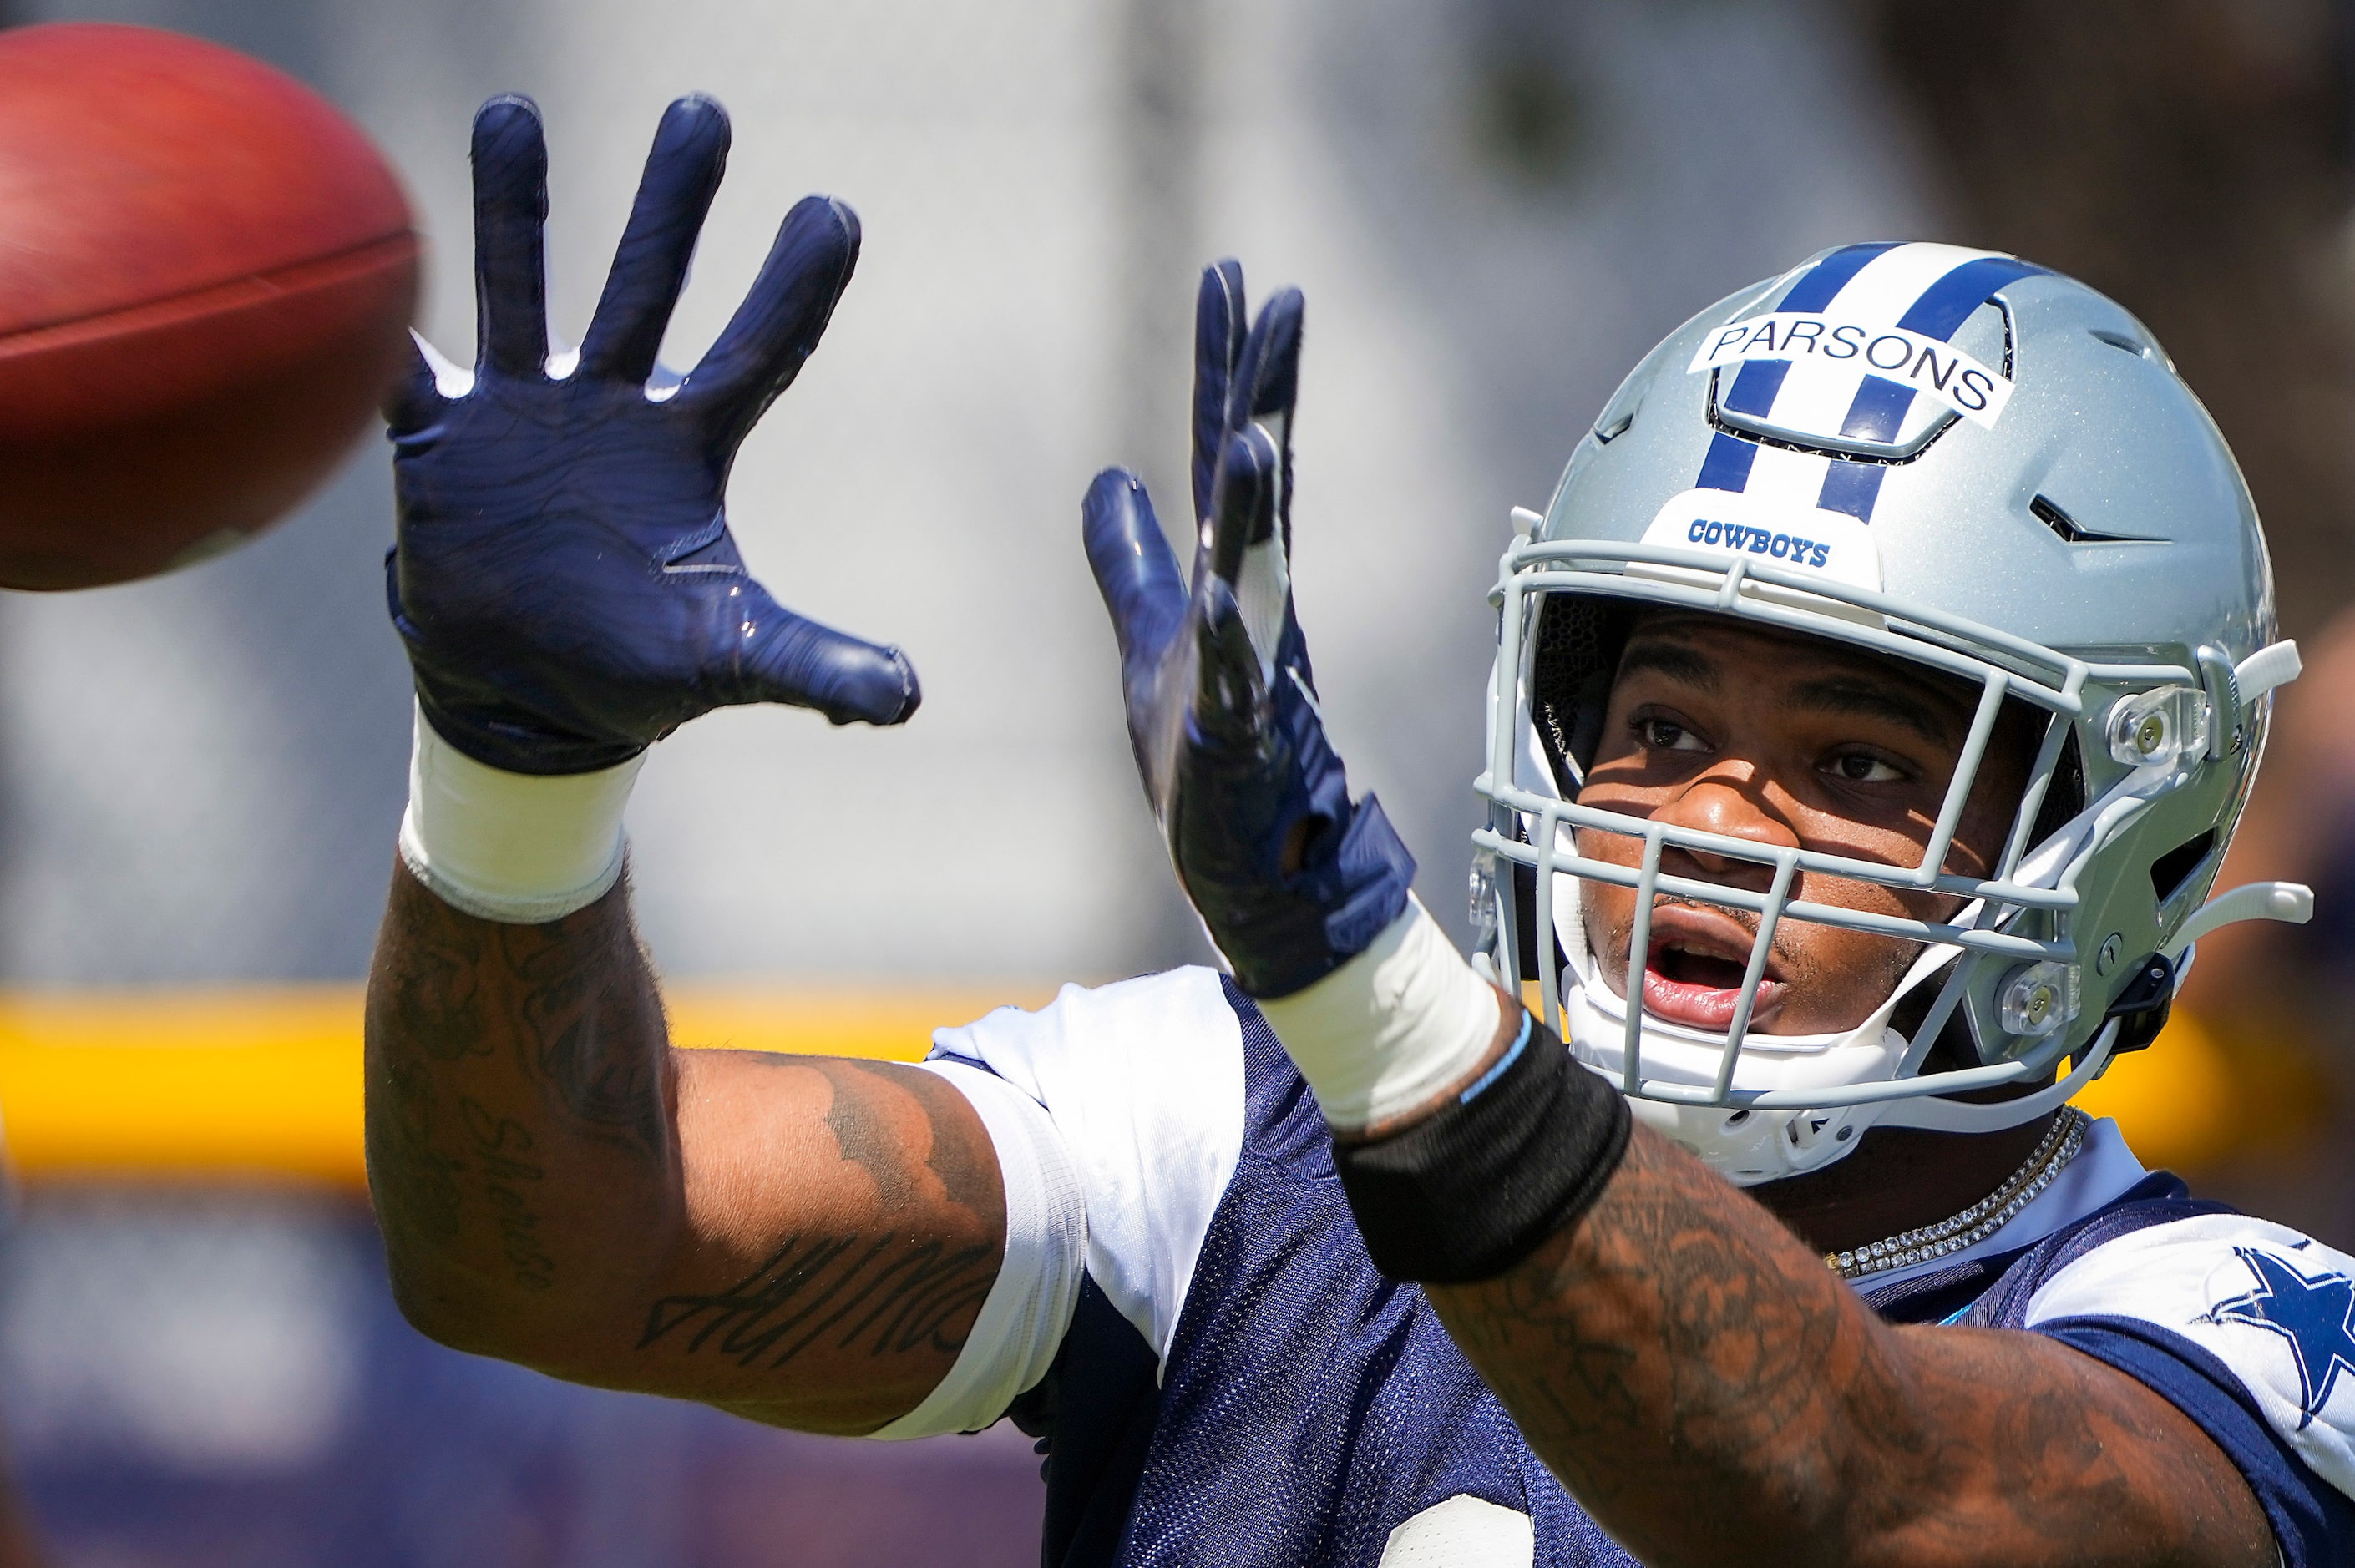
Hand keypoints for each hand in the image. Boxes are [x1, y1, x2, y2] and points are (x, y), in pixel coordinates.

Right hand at [384, 94, 917, 775]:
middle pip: (648, 287)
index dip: (794, 289)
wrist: (528, 697)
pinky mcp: (443, 440)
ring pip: (520, 289)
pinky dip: (381, 333)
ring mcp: (523, 411)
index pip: (758, 352)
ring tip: (512, 110)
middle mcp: (612, 405)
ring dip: (517, 209)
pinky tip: (364, 263)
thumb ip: (816, 665)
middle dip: (672, 204)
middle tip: (704, 112)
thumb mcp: (732, 660)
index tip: (835, 212)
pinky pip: (404, 373)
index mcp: (691, 445)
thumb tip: (908, 698)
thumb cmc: (640, 665)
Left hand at [1083, 261, 1413, 997]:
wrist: (1250, 870)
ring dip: (1252, 505)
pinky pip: (1238, 683)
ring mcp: (1256, 669)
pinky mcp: (1241, 740)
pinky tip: (1217, 594)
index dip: (1225, 365)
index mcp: (1230, 575)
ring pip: (1260, 571)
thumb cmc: (1207, 756)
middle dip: (1266, 394)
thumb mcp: (1152, 639)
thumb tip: (1107, 477)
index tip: (1231, 275)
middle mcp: (1254, 605)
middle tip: (1279, 301)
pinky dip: (1228, 640)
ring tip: (1247, 433)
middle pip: (1259, 483)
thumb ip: (1131, 559)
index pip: (1224, 448)